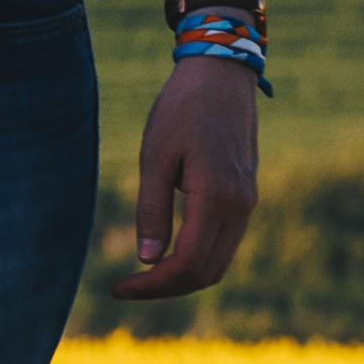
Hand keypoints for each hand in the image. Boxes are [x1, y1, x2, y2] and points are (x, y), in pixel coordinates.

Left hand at [105, 55, 261, 299]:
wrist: (221, 76)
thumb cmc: (181, 109)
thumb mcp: (155, 155)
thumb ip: (152, 208)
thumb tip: (146, 259)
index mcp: (217, 199)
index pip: (188, 264)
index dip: (153, 285)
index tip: (116, 288)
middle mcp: (240, 207)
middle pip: (206, 272)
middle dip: (164, 288)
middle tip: (122, 288)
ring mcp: (247, 203)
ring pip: (219, 262)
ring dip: (181, 277)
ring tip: (139, 277)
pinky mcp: (245, 197)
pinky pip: (224, 243)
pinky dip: (196, 259)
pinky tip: (164, 255)